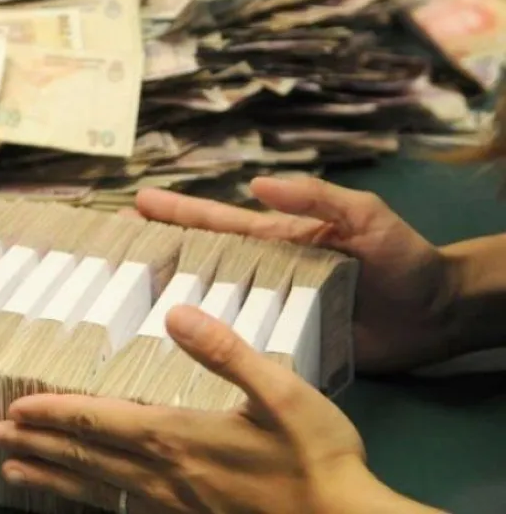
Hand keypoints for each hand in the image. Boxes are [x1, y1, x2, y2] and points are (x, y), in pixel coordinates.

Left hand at [0, 306, 437, 513]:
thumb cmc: (317, 455)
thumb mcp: (280, 390)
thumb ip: (225, 350)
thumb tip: (176, 312)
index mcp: (180, 437)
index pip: (101, 423)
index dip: (55, 414)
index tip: (14, 409)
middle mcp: (166, 475)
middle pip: (86, 457)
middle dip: (35, 445)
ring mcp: (176, 505)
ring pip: (98, 488)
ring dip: (51, 477)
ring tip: (13, 472)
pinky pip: (125, 510)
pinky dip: (91, 501)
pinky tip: (81, 500)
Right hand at [132, 176, 455, 372]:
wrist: (434, 316)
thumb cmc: (401, 258)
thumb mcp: (366, 216)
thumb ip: (319, 198)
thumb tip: (257, 185)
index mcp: (275, 241)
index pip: (217, 223)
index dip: (177, 212)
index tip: (135, 203)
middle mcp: (262, 275)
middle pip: (199, 264)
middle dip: (156, 255)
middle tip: (109, 257)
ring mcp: (269, 313)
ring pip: (210, 308)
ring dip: (170, 305)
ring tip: (124, 309)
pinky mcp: (282, 349)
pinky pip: (238, 349)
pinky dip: (206, 351)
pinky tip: (173, 358)